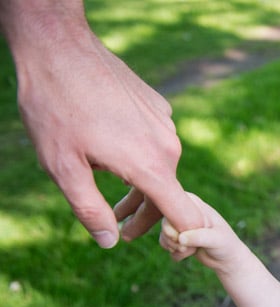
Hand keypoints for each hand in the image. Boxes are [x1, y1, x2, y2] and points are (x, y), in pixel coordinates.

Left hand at [2, 2, 202, 247]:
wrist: (58, 47)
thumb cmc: (54, 106)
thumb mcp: (63, 167)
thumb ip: (90, 209)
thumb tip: (108, 240)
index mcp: (150, 166)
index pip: (186, 216)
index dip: (181, 238)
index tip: (167, 248)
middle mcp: (168, 145)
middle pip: (170, 194)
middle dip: (149, 215)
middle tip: (123, 230)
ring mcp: (165, 123)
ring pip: (160, 166)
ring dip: (139, 181)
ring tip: (102, 177)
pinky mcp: (158, 106)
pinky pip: (154, 141)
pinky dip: (137, 151)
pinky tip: (105, 141)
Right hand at [160, 193, 242, 268]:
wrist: (227, 259)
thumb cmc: (226, 244)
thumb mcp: (216, 239)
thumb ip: (199, 237)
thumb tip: (180, 238)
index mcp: (194, 204)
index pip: (173, 200)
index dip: (172, 217)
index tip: (179, 232)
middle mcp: (185, 213)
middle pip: (165, 221)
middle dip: (171, 237)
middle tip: (182, 245)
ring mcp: (181, 226)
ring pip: (164, 234)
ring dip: (173, 246)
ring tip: (187, 251)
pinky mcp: (179, 238)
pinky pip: (166, 244)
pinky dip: (174, 252)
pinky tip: (187, 254)